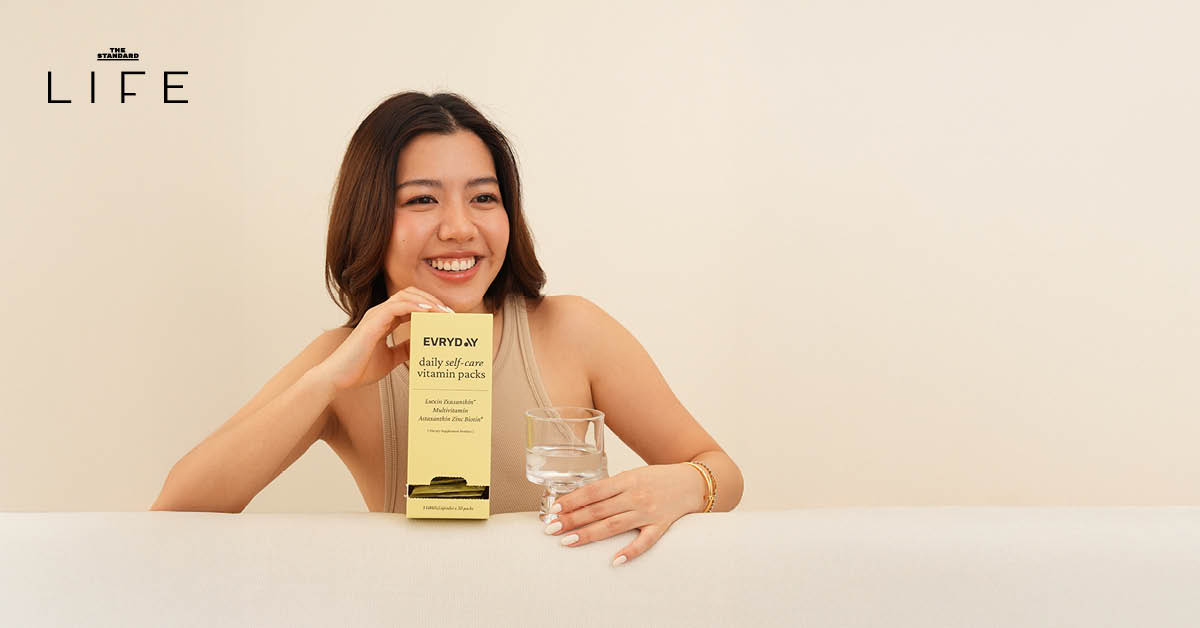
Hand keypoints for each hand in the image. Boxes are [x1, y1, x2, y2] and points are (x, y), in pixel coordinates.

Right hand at [313, 286, 452, 391]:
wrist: (338, 378)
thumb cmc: (359, 369)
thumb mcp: (391, 359)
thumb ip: (405, 349)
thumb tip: (421, 346)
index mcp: (384, 320)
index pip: (411, 304)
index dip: (430, 307)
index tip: (447, 317)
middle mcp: (380, 314)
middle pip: (411, 295)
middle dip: (432, 300)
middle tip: (450, 313)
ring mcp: (376, 316)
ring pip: (406, 296)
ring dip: (427, 301)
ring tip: (443, 311)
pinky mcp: (372, 322)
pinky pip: (397, 306)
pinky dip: (415, 306)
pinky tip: (429, 313)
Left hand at [543, 463, 706, 565]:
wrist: (693, 482)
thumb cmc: (658, 478)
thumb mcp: (633, 475)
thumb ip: (611, 487)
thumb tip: (581, 500)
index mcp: (627, 480)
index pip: (593, 491)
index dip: (572, 501)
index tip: (555, 510)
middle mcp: (636, 495)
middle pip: (598, 510)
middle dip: (572, 520)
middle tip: (551, 529)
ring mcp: (648, 512)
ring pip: (614, 525)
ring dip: (589, 534)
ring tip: (568, 541)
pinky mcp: (661, 526)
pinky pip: (644, 542)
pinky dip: (630, 551)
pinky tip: (614, 561)